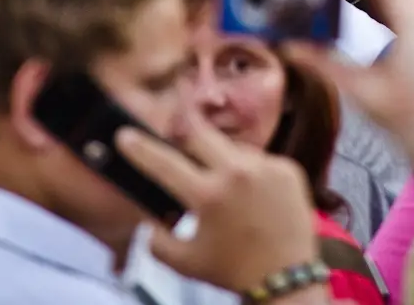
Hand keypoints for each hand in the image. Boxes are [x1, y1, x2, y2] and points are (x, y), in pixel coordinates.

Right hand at [116, 111, 317, 293]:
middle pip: (200, 134)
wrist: (286, 279)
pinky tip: (254, 196)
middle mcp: (237, 173)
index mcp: (208, 195)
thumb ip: (158, 241)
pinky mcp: (287, 168)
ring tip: (229, 190)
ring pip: (232, 147)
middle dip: (186, 137)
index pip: (164, 162)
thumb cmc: (233, 271)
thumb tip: (149, 219)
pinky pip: (261, 159)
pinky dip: (252, 172)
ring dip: (222, 160)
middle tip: (183, 148)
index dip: (141, 147)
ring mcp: (266, 167)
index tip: (125, 134)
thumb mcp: (186, 263)